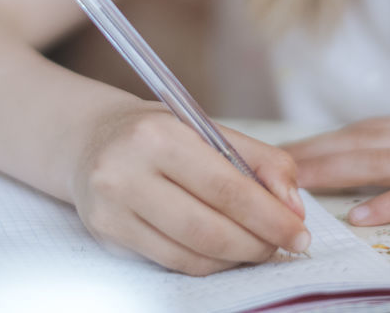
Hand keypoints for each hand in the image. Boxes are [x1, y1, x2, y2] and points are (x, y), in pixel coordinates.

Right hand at [71, 100, 309, 274]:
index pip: (226, 187)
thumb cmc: (155, 133)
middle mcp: (127, 171)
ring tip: (259, 247)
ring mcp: (112, 208)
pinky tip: (226, 250)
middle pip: (209, 228)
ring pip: (191, 253)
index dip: (270, 216)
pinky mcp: (107, 235)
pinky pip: (172, 262)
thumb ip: (257, 159)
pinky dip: (209, 262)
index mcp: (158, 135)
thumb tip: (292, 206)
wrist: (89, 139)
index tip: (299, 231)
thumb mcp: (205, 127)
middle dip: (258, 243)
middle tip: (285, 245)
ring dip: (236, 257)